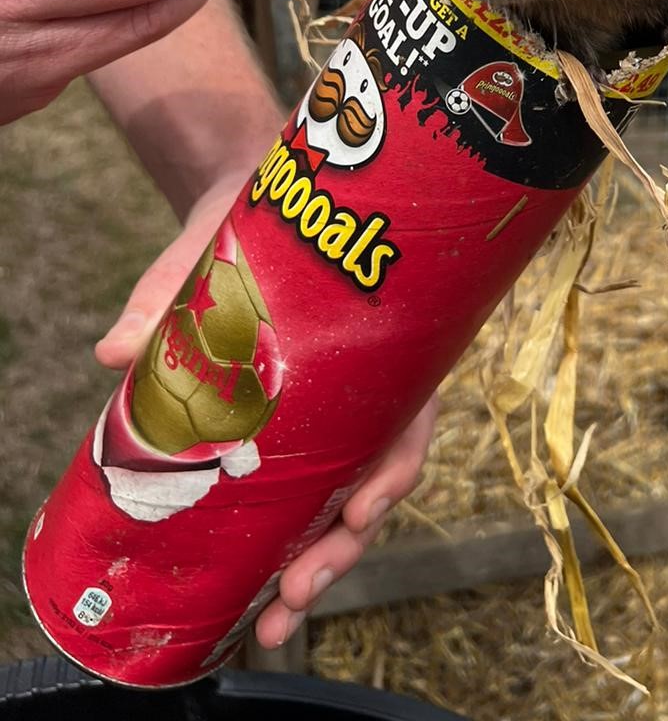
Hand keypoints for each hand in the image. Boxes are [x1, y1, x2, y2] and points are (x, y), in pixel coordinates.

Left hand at [96, 178, 437, 649]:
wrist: (260, 190)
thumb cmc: (264, 206)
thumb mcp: (221, 235)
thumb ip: (172, 285)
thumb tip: (114, 350)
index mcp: (387, 338)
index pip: (410, 416)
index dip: (391, 470)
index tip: (362, 510)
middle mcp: (376, 383)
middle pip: (380, 478)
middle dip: (344, 546)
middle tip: (297, 596)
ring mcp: (344, 409)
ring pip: (351, 498)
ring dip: (322, 562)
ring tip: (277, 620)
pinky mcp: (306, 422)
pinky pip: (315, 487)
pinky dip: (295, 538)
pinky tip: (264, 584)